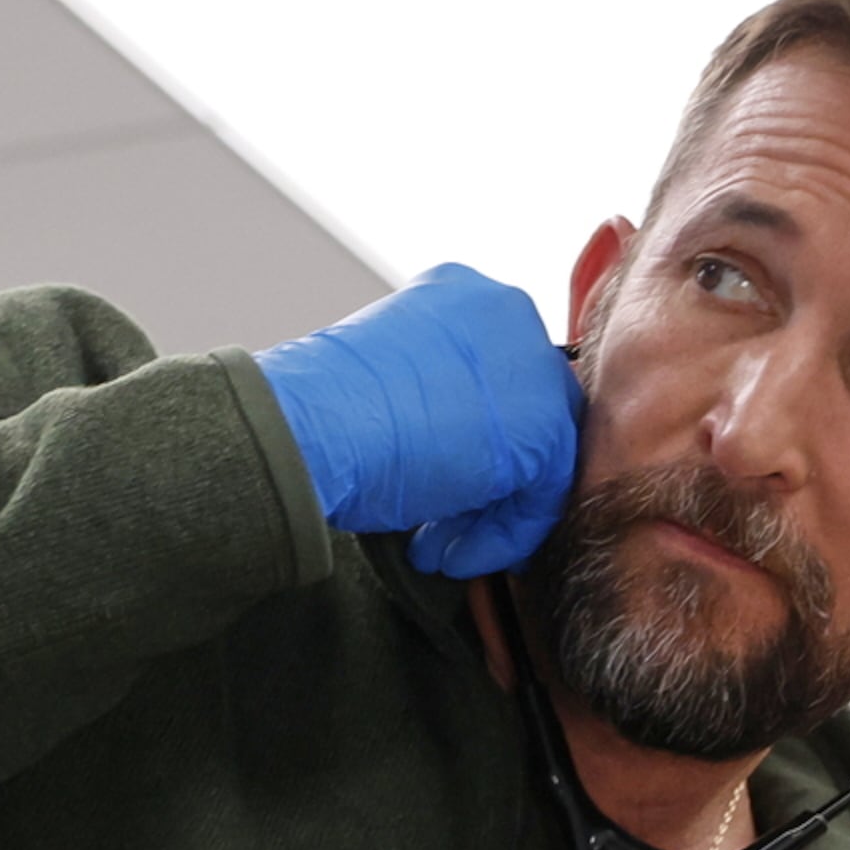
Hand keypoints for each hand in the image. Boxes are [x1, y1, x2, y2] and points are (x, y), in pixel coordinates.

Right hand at [252, 263, 581, 576]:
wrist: (306, 428)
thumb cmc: (323, 412)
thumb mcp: (389, 383)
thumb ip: (439, 397)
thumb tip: (461, 448)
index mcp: (462, 294)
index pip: (499, 378)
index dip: (471, 441)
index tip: (442, 483)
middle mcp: (505, 313)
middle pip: (527, 414)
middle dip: (484, 482)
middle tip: (442, 525)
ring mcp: (531, 365)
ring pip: (539, 458)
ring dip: (487, 515)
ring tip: (439, 549)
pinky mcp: (543, 426)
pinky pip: (541, 495)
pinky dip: (501, 535)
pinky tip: (454, 555)